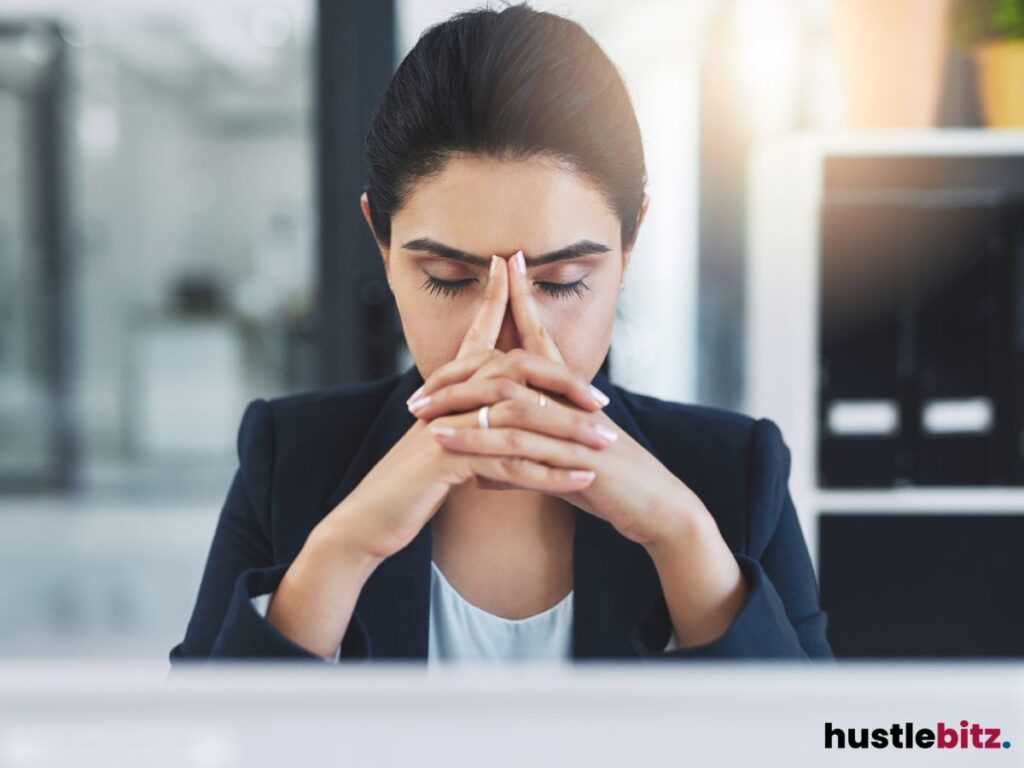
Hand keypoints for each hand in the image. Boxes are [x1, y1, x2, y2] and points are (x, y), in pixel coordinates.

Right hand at [321, 255, 601, 561]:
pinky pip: (510, 463)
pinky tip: (582, 479)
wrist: (368, 519)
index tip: (510, 266)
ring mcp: (446, 427)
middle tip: (602, 400)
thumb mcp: (439, 446)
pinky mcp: (446, 461)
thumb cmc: (408, 485)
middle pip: (512, 372)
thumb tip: (496, 413)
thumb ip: (467, 423)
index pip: (477, 339)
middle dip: (562, 383)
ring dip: (568, 431)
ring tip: (605, 443)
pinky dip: (551, 473)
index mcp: (444, 393)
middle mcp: (445, 400)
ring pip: (519, 417)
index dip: (494, 302)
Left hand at [418, 249, 708, 546]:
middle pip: (510, 366)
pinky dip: (477, 441)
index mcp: (569, 395)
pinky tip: (445, 443)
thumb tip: (484, 475)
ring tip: (418, 413)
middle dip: (462, 371)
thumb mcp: (560, 472)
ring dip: (459, 406)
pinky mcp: (574, 454)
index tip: (507, 263)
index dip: (524, 301)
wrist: (656, 507)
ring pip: (507, 402)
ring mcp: (573, 424)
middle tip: (418, 388)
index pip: (541, 339)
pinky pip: (517, 443)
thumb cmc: (612, 486)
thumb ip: (521, 466)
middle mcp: (570, 401)